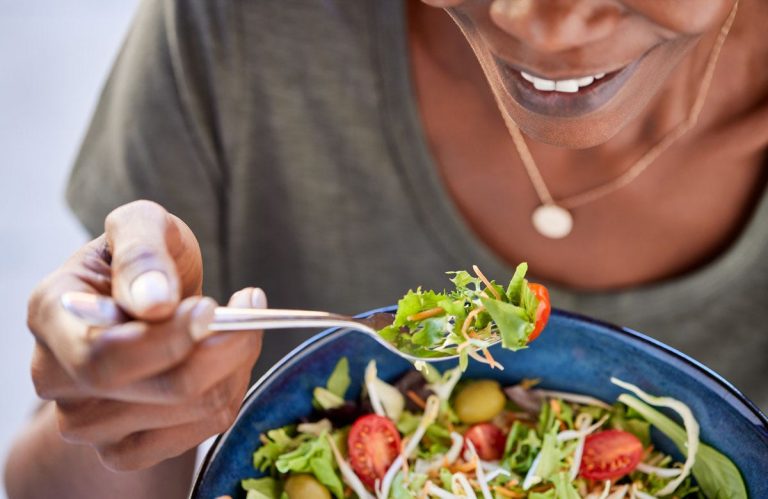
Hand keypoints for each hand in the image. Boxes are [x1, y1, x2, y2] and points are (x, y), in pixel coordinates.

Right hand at [26, 200, 263, 470]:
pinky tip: (227, 358)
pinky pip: (200, 432)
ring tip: (238, 323)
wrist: (145, 300)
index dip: (169, 340)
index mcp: (52, 315)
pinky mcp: (125, 448)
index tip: (212, 307)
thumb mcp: (142, 226)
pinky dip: (231, 389)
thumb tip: (154, 302)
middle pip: (159, 389)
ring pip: (192, 409)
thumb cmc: (144, 257)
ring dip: (236, 362)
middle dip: (223, 348)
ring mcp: (89, 422)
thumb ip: (142, 253)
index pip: (104, 356)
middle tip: (250, 307)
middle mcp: (57, 377)